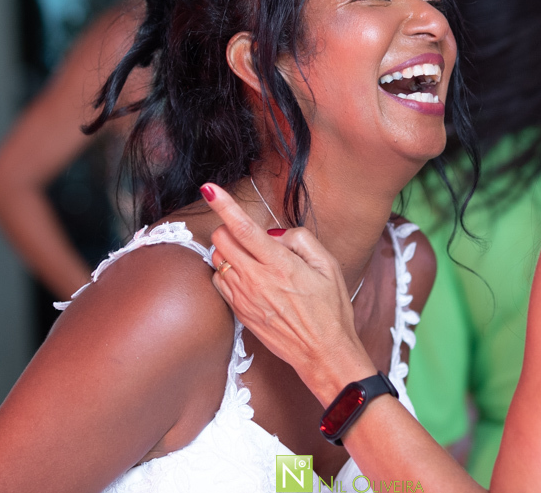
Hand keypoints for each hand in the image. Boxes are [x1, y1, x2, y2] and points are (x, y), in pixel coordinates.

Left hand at [205, 183, 376, 403]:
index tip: (210, 188)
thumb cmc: (331, 309)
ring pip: (217, 260)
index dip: (224, 205)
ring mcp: (244, 298)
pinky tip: (248, 277)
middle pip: (221, 240)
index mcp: (280, 265)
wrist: (323, 353)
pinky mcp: (239, 312)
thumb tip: (274, 234)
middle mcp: (256, 280)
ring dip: (230, 251)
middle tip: (251, 235)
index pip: (244, 228)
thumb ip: (300, 240)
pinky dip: (227, 272)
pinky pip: (220, 281)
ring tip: (254, 260)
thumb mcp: (328, 266)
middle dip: (230, 229)